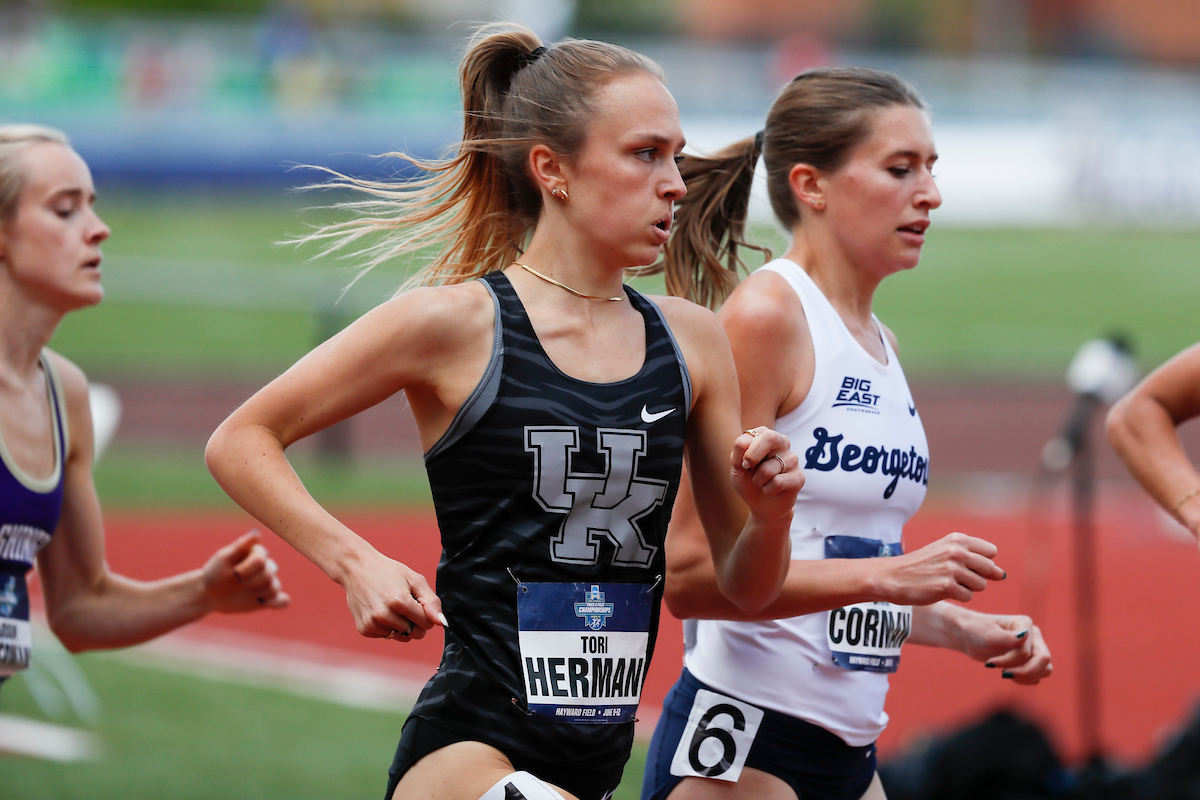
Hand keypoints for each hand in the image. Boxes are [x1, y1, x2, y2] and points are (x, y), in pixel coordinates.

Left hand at [202, 529, 289, 612]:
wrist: (209, 593)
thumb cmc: (216, 572)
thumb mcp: (224, 558)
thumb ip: (241, 545)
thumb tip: (257, 533)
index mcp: (258, 553)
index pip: (261, 560)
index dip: (246, 569)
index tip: (234, 572)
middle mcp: (266, 567)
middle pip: (269, 575)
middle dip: (250, 582)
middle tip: (237, 583)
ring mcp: (268, 583)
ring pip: (274, 588)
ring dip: (258, 592)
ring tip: (244, 592)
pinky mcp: (267, 599)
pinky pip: (282, 601)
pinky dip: (279, 602)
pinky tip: (265, 602)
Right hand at [338, 549, 444, 643]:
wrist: (356, 568)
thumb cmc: (389, 572)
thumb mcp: (414, 580)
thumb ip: (431, 602)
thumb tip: (441, 623)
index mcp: (399, 601)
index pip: (427, 623)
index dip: (426, 613)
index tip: (416, 601)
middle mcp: (384, 615)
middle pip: (415, 633)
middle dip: (415, 622)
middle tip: (405, 604)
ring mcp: (372, 624)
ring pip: (401, 636)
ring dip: (401, 625)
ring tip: (391, 606)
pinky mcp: (364, 629)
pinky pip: (387, 636)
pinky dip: (387, 626)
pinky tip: (380, 610)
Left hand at [730, 427, 803, 522]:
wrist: (760, 505)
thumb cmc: (748, 481)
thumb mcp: (736, 467)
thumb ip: (737, 452)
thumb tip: (744, 443)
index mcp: (766, 436)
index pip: (754, 433)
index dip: (745, 450)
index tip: (742, 464)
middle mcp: (782, 443)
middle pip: (771, 437)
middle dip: (753, 455)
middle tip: (748, 468)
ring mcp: (792, 459)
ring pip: (769, 467)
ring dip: (758, 480)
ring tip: (761, 483)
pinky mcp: (799, 477)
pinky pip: (778, 482)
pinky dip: (768, 489)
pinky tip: (771, 490)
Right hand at [877, 532, 1005, 604]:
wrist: (893, 576)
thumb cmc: (922, 566)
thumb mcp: (946, 553)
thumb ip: (976, 560)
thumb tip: (1002, 575)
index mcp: (958, 539)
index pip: (991, 552)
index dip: (980, 562)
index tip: (963, 565)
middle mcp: (957, 551)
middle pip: (989, 569)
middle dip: (977, 576)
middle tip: (954, 577)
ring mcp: (953, 568)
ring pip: (981, 585)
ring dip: (967, 588)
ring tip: (946, 583)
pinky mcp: (948, 586)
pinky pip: (969, 597)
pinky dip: (958, 597)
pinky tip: (941, 591)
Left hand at [958, 612, 1052, 684]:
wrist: (968, 637)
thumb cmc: (976, 632)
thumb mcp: (988, 635)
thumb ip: (1007, 637)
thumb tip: (1025, 635)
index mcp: (1024, 623)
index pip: (1027, 651)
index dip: (1009, 660)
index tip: (989, 663)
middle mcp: (1033, 635)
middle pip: (1044, 660)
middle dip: (1024, 672)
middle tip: (1003, 674)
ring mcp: (1033, 648)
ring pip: (1045, 670)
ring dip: (1026, 676)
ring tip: (1005, 674)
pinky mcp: (1030, 660)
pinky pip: (1037, 676)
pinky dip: (1024, 680)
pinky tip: (1008, 673)